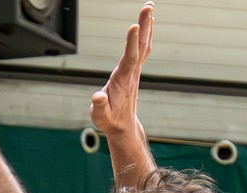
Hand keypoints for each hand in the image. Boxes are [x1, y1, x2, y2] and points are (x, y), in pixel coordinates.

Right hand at [89, 4, 152, 146]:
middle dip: (144, 25)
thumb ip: (99, 107)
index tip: (135, 26)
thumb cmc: (110, 120)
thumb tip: (97, 97)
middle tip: (148, 6)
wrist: (123, 126)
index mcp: (123, 80)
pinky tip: (147, 24)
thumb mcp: (100, 117)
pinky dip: (145, 34)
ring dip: (147, 25)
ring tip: (149, 7)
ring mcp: (134, 70)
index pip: (129, 58)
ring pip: (143, 44)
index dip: (132, 42)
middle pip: (140, 45)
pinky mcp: (133, 70)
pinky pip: (142, 48)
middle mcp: (131, 72)